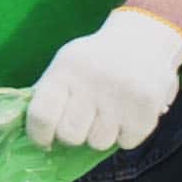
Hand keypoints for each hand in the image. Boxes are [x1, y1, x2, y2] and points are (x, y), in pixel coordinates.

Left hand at [22, 7, 181, 152]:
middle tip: (81, 122)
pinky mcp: (146, 108)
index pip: (41, 116)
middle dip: (73, 135)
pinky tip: (127, 114)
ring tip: (108, 113)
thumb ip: (49, 93)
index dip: (39, 135)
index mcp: (66, 68)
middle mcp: (92, 81)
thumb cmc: (96, 58)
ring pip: (98, 143)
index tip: (45, 140)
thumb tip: (35, 134)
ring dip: (101, 134)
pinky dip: (126, 134)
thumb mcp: (67, 63)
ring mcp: (121, 96)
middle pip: (70, 136)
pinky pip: (126, 143)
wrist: (144, 38)